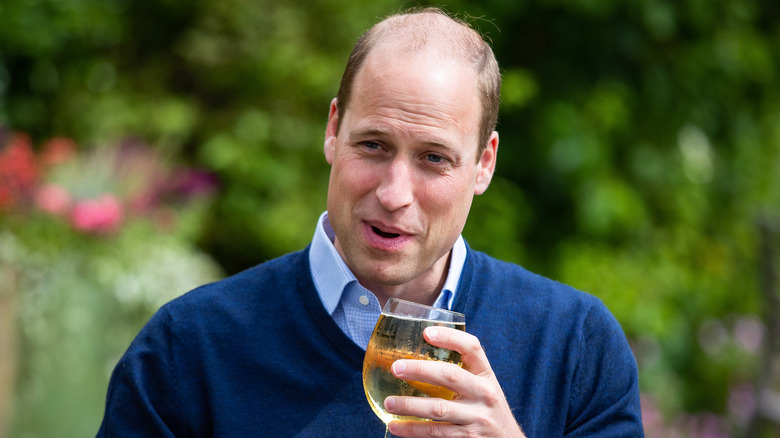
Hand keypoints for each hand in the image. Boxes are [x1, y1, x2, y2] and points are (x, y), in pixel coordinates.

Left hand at [383, 326, 525, 437]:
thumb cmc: (486, 408)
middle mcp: (484, 394)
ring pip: (438, 410)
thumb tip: (419, 352)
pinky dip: (413, 430)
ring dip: (410, 405)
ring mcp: (477, 418)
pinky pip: (436, 433)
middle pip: (450, 375)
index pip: (472, 348)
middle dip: (420, 370)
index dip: (449, 337)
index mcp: (486, 374)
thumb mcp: (482, 386)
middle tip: (396, 367)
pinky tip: (396, 426)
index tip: (426, 332)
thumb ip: (461, 372)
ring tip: (389, 402)